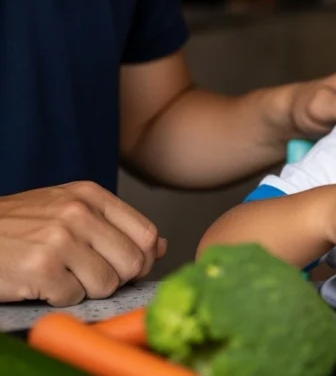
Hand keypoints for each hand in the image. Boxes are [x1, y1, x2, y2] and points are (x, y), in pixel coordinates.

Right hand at [0, 183, 165, 306]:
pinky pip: (74, 297)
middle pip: (133, 262)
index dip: (143, 259)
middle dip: (116, 278)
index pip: (146, 234)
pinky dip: (60, 297)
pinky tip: (42, 282)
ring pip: (107, 283)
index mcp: (90, 196)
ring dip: (86, 289)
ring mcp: (60, 239)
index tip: (126, 268)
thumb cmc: (18, 226)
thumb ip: (114, 224)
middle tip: (88, 275)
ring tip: (62, 275)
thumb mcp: (67, 209)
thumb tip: (160, 246)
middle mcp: (78, 213)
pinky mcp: (41, 267)